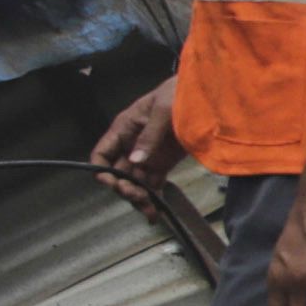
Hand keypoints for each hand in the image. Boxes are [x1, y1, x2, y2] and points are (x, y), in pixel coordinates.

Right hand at [90, 80, 183, 200]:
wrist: (204, 94)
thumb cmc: (178, 94)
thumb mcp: (162, 110)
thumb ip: (149, 136)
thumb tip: (136, 160)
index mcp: (123, 129)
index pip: (102, 154)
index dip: (102, 170)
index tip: (113, 183)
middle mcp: (130, 145)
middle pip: (118, 173)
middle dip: (125, 187)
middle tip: (139, 196)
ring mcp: (147, 155)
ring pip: (135, 182)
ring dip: (139, 197)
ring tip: (150, 211)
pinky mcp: (163, 163)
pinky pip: (153, 182)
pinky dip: (153, 196)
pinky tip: (156, 211)